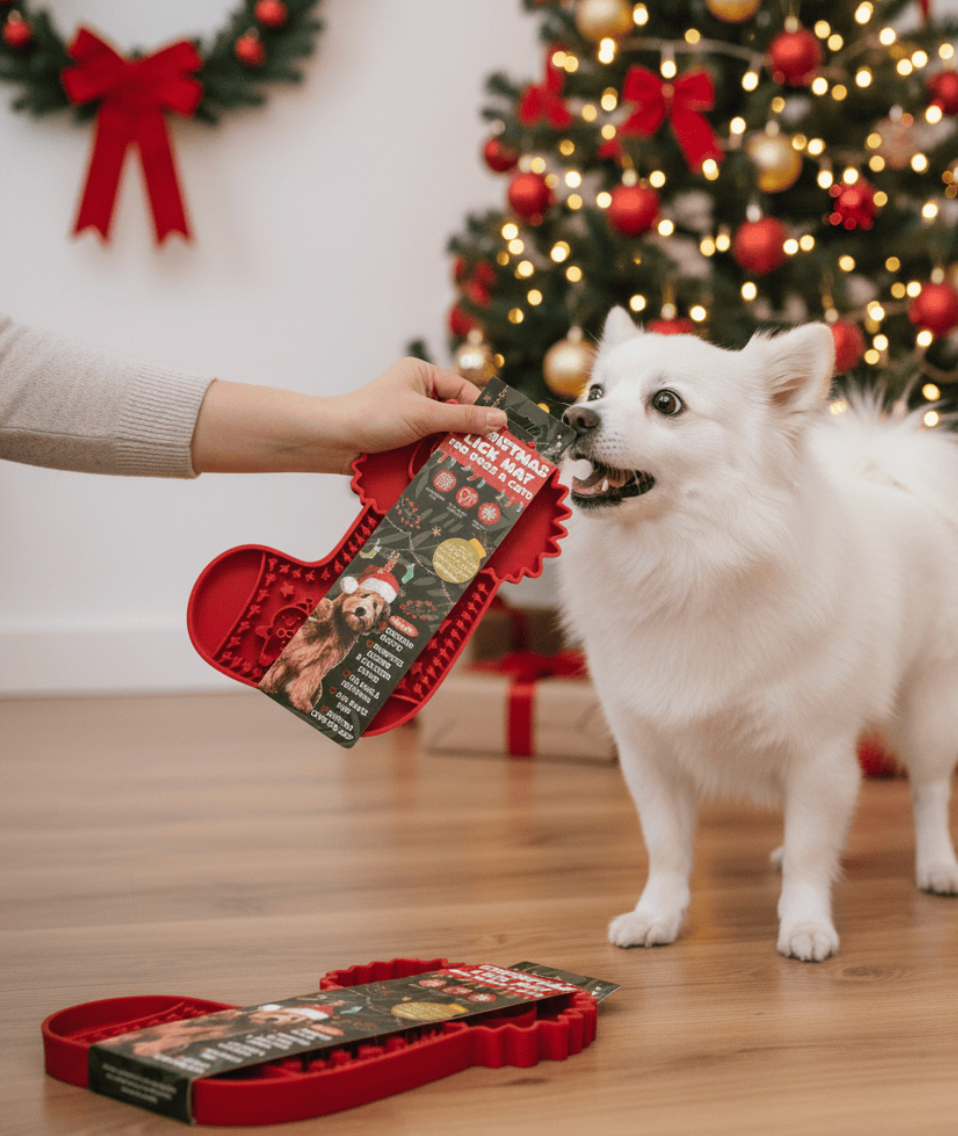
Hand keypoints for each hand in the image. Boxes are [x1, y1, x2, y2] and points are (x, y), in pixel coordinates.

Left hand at [191, 358, 506, 475]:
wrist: (333, 442)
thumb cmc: (371, 417)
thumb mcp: (424, 415)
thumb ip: (463, 419)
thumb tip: (500, 419)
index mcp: (423, 375)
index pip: (465, 392)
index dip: (485, 411)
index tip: (506, 432)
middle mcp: (418, 395)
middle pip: (458, 416)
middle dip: (473, 436)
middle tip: (498, 455)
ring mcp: (411, 421)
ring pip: (446, 437)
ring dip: (457, 453)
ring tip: (481, 469)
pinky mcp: (404, 443)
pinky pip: (431, 452)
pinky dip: (442, 462)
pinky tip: (456, 476)